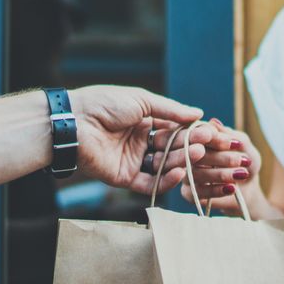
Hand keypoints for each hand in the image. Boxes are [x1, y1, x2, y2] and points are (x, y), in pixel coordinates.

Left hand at [69, 85, 215, 194]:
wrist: (74, 122)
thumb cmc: (103, 104)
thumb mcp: (141, 100)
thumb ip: (170, 110)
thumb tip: (197, 113)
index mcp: (144, 122)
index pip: (174, 129)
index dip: (191, 132)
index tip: (210, 132)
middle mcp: (141, 142)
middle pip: (172, 148)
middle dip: (189, 147)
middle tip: (207, 145)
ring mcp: (134, 161)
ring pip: (164, 166)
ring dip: (181, 162)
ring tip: (197, 156)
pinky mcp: (125, 178)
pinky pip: (151, 183)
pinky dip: (166, 180)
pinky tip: (180, 173)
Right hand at [181, 119, 261, 214]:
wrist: (249, 188)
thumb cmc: (245, 162)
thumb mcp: (245, 147)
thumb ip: (231, 135)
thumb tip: (214, 123)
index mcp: (199, 137)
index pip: (199, 134)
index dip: (215, 138)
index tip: (235, 143)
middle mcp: (187, 154)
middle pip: (195, 154)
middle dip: (220, 157)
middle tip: (241, 160)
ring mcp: (186, 173)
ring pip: (195, 173)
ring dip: (220, 174)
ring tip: (241, 174)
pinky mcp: (188, 193)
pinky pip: (197, 191)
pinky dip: (216, 189)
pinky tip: (231, 188)